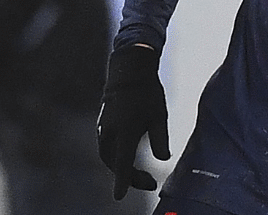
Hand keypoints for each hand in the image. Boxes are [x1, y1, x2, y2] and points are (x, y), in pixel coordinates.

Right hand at [97, 44, 170, 199]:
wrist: (129, 70)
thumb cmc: (147, 93)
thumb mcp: (159, 116)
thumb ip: (161, 140)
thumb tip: (163, 159)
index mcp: (125, 130)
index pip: (122, 162)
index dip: (122, 181)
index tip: (118, 196)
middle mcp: (110, 131)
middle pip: (114, 163)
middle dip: (129, 177)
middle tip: (150, 182)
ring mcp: (103, 127)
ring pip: (109, 156)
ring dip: (122, 168)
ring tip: (143, 174)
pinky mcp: (103, 124)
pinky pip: (107, 147)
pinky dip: (117, 157)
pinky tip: (131, 158)